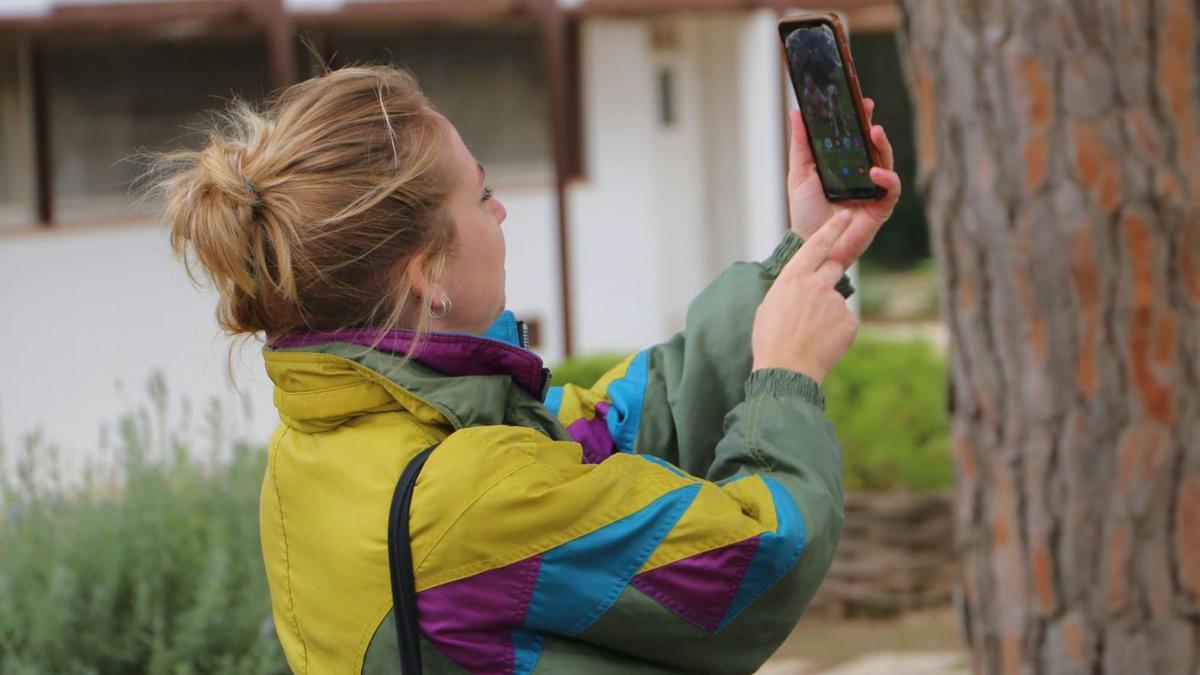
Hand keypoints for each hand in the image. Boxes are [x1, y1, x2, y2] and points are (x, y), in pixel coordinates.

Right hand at [753, 211, 858, 382]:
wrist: (786, 370)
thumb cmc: (770, 340)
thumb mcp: (769, 305)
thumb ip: (790, 288)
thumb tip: (801, 286)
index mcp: (793, 277)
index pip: (817, 244)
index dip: (833, 228)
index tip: (846, 215)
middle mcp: (817, 284)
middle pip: (833, 268)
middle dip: (827, 278)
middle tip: (814, 301)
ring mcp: (835, 303)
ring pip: (836, 301)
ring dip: (827, 314)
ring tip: (810, 335)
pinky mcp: (849, 321)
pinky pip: (845, 321)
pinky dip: (836, 331)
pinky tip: (822, 344)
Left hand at [787, 98, 901, 267]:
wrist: (810, 243)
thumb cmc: (806, 211)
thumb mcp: (800, 173)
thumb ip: (801, 145)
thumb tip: (796, 113)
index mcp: (845, 165)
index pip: (856, 137)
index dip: (860, 118)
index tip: (859, 100)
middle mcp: (862, 175)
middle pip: (874, 146)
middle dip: (873, 125)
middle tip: (868, 108)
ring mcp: (873, 191)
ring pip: (888, 162)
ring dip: (883, 146)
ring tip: (874, 132)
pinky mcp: (880, 208)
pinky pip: (891, 190)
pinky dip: (887, 179)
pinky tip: (875, 172)